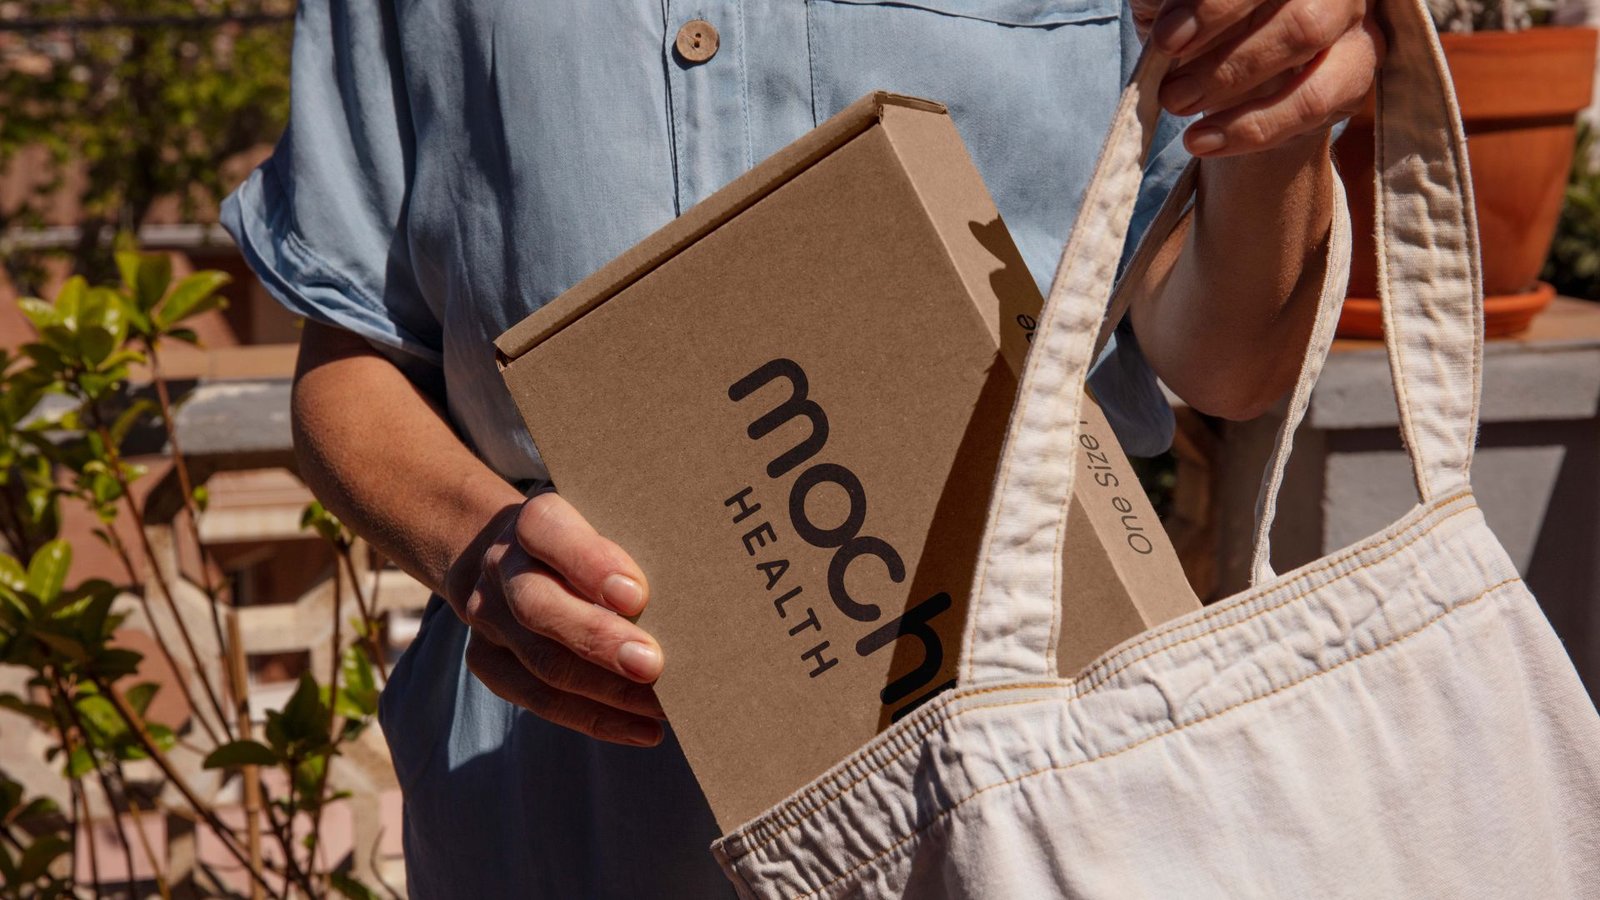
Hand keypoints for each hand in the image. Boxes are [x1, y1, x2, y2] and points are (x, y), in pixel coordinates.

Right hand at [445, 492, 665, 745]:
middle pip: (540, 607)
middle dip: (598, 640)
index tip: (636, 594)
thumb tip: (695, 593)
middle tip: (653, 665)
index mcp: (534, 523)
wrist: (506, 557)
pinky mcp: (488, 662)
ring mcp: (490, 618)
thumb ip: (635, 546)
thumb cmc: (583, 542)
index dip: (589, 564)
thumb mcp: (604, 523)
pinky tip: (644, 730)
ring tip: (664, 707)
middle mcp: (503, 568)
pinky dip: (596, 719)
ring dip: (608, 692)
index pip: (549, 531)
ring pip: (543, 663)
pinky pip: (540, 700)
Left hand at [1130, 0, 1385, 156]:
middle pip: (1291, 5)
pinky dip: (1253, 127)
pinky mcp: (1357, 67)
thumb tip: (1168, 13)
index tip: (1168, 40)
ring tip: (1179, 107)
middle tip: (1172, 90)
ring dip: (1233, 80)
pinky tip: (1203, 140)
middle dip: (1224, 52)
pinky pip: (1314, 101)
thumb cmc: (1197, 22)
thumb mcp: (1170, 3)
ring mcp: (1350, 14)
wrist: (1230, 77)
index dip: (1215, 5)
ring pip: (1306, 35)